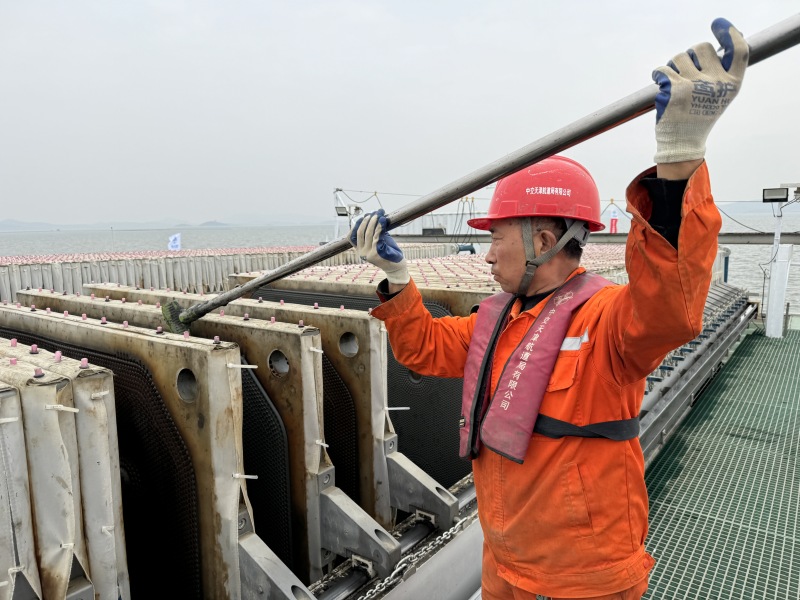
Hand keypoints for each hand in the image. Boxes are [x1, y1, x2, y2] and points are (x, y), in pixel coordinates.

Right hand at [349, 209, 409, 284]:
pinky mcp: (378, 253)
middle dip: (366, 221)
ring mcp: (369, 253)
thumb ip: (374, 234)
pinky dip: (380, 226)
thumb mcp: (378, 244)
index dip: (356, 225)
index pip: (351, 237)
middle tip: (373, 213)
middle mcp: (362, 253)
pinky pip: (377, 236)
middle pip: (360, 233)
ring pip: (368, 233)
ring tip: (379, 214)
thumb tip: (374, 218)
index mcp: (359, 251)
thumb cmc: (388, 255)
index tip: (362, 217)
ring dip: (374, 221)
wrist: (396, 268)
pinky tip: (383, 220)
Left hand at [652, 18, 747, 163]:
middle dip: (691, 55)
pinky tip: (661, 84)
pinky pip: (662, 69)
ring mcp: (694, 85)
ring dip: (674, 66)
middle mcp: (715, 82)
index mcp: (731, 84)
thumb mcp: (720, 95)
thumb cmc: (700, 115)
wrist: (682, 141)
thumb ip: (722, 71)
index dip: (730, 34)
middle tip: (687, 70)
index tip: (718, 25)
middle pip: (702, 48)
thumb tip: (720, 42)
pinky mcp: (673, 89)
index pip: (739, 51)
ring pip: (680, 57)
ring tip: (675, 82)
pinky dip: (659, 74)